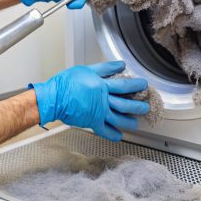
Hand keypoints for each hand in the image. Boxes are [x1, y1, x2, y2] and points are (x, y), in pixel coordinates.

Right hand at [30, 61, 148, 140]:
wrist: (54, 98)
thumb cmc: (67, 83)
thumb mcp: (86, 69)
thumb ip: (105, 68)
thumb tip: (120, 65)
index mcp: (102, 86)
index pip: (124, 86)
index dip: (136, 85)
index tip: (143, 85)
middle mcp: (103, 101)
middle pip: (125, 104)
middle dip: (138, 106)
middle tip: (146, 106)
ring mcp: (98, 113)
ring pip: (119, 119)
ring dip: (129, 121)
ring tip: (136, 123)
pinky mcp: (92, 122)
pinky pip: (105, 131)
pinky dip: (113, 134)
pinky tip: (119, 135)